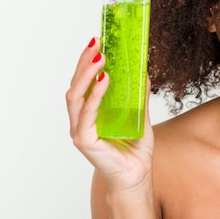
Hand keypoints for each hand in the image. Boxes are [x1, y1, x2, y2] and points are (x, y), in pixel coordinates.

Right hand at [65, 37, 154, 191]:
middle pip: (75, 84)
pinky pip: (87, 113)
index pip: (83, 82)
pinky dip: (95, 95)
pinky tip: (104, 80)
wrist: (137, 176)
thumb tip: (144, 71)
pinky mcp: (85, 141)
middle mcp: (81, 120)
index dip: (86, 61)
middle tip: (96, 42)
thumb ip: (139, 96)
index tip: (97, 41)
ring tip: (99, 56)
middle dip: (84, 61)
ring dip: (86, 74)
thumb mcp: (140, 116)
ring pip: (76, 96)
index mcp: (90, 113)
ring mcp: (80, 130)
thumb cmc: (134, 149)